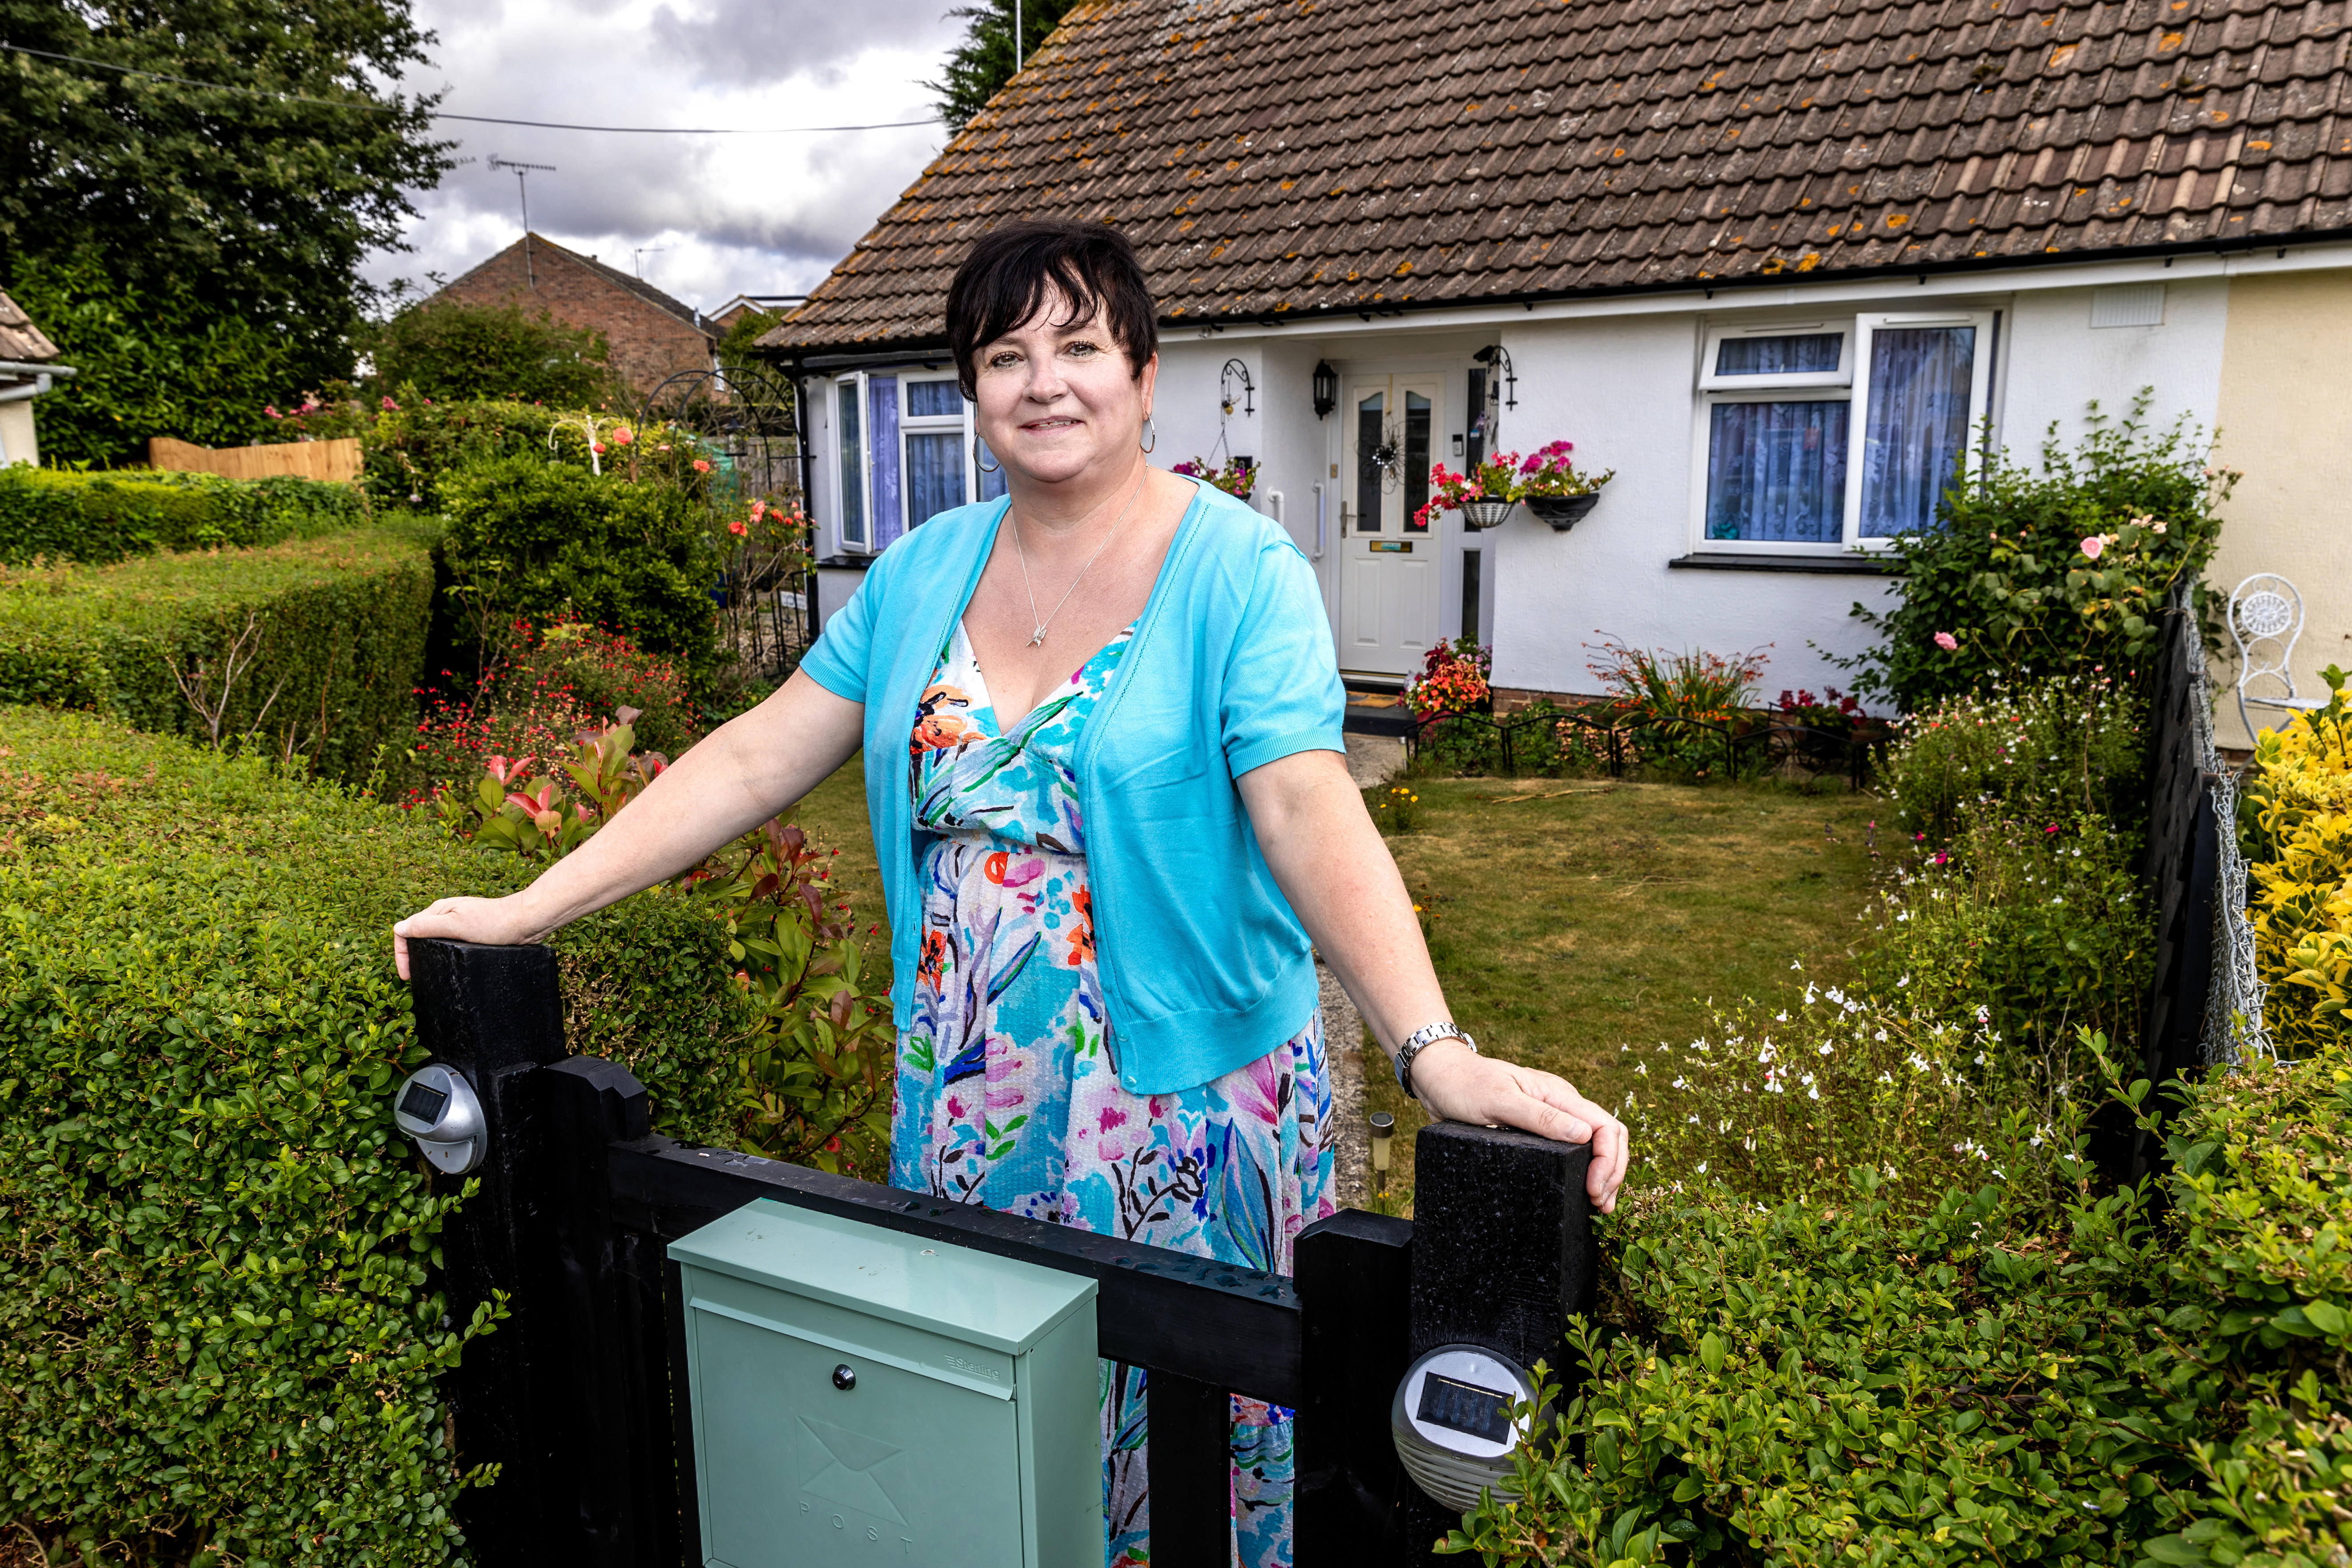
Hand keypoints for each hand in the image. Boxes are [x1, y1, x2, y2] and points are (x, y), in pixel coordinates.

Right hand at [392, 894, 544, 980]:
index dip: (401, 952)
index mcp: (438, 911)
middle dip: (413, 955)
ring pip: (435, 941)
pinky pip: (451, 945)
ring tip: (431, 974)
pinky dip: (445, 956)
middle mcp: (446, 915)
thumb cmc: (494, 922)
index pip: (406, 929)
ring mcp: (460, 924)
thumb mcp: (456, 925)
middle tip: (416, 977)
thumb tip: (399, 929)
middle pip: (418, 936)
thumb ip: (427, 926)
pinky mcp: (472, 933)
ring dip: (428, 956)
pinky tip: (451, 966)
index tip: (406, 974)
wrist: (527, 922)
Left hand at [1407, 1042, 1629, 1213]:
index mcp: (1559, 1095)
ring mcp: (1551, 1118)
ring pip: (1594, 1145)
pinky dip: (1582, 1171)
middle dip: (1612, 1171)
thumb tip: (1584, 1136)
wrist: (1438, 1078)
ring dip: (1603, 1174)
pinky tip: (1577, 1190)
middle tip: (1600, 1205)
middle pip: (1608, 1137)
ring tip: (1598, 1205)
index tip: (1594, 1189)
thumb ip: (1540, 1116)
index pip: (1606, 1127)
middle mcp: (1561, 1106)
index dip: (1609, 1160)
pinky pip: (1570, 1150)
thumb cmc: (1465, 1085)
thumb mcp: (1500, 1100)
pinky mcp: (1536, 1131)